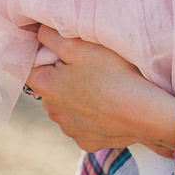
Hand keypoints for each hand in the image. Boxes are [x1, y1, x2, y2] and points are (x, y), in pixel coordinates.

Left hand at [26, 27, 174, 156]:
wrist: (145, 114)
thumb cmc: (113, 74)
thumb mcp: (80, 46)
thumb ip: (52, 37)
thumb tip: (35, 32)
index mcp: (46, 87)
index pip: (29, 67)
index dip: (42, 54)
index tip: (59, 48)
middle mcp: (52, 112)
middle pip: (50, 86)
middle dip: (61, 75)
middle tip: (86, 64)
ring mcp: (70, 130)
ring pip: (66, 106)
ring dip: (76, 96)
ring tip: (101, 85)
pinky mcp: (88, 142)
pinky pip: (83, 124)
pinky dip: (91, 115)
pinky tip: (108, 105)